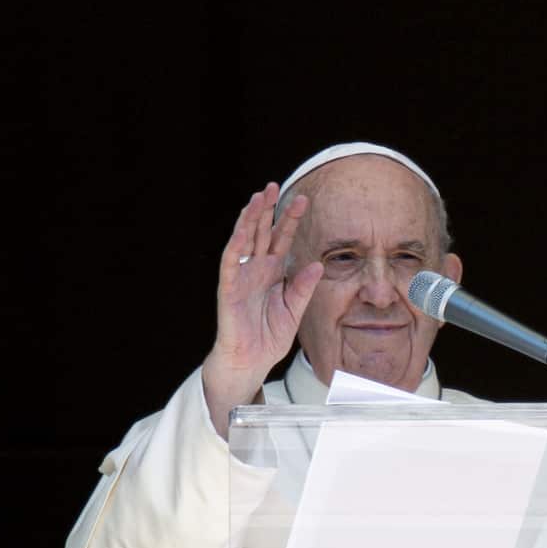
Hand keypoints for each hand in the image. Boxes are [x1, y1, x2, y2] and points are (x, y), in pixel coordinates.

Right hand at [202, 182, 323, 436]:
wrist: (250, 362)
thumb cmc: (268, 337)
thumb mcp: (294, 310)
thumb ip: (304, 287)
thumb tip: (318, 263)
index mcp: (273, 273)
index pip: (282, 240)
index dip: (290, 220)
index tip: (304, 200)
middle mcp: (256, 270)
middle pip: (262, 233)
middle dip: (268, 210)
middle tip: (275, 185)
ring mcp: (241, 277)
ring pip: (244, 241)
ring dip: (250, 218)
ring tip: (258, 197)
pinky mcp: (228, 289)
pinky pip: (231, 263)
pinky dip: (236, 244)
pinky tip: (242, 228)